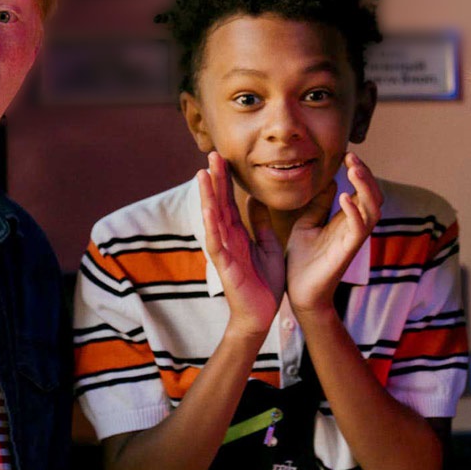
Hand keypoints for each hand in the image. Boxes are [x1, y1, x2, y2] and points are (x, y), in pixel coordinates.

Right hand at [197, 152, 283, 335]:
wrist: (261, 316)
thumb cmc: (263, 284)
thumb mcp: (267, 246)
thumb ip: (261, 224)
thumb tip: (256, 200)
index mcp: (238, 234)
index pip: (230, 201)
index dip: (226, 180)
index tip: (223, 157)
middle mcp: (227, 239)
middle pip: (219, 204)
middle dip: (215, 179)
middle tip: (212, 153)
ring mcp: (224, 252)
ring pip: (213, 219)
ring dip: (208, 196)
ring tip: (203, 173)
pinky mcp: (225, 266)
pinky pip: (216, 243)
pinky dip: (211, 225)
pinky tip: (209, 208)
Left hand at [285, 154, 381, 313]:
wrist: (299, 293)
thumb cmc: (302, 261)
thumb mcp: (307, 224)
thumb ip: (317, 205)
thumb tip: (328, 182)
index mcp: (345, 219)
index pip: (361, 190)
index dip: (358, 171)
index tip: (346, 154)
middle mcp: (353, 227)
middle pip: (373, 196)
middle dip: (366, 174)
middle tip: (352, 157)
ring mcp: (352, 239)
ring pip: (373, 209)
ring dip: (366, 187)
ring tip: (354, 170)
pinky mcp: (347, 252)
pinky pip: (359, 229)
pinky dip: (354, 211)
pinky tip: (344, 197)